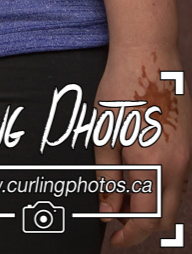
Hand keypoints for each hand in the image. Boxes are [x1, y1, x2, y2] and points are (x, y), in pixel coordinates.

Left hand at [93, 47, 189, 246]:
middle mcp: (176, 166)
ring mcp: (187, 156)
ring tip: (123, 202)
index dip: (127, 235)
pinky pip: (178, 182)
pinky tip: (140, 181)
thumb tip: (108, 211)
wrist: (150, 52)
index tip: (111, 238)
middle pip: (164, 218)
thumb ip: (107, 177)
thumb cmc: (121, 86)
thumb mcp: (104, 131)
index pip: (143, 219)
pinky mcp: (189, 146)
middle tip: (116, 226)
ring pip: (174, 201)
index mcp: (151, 164)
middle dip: (141, 229)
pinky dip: (161, 192)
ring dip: (152, 210)